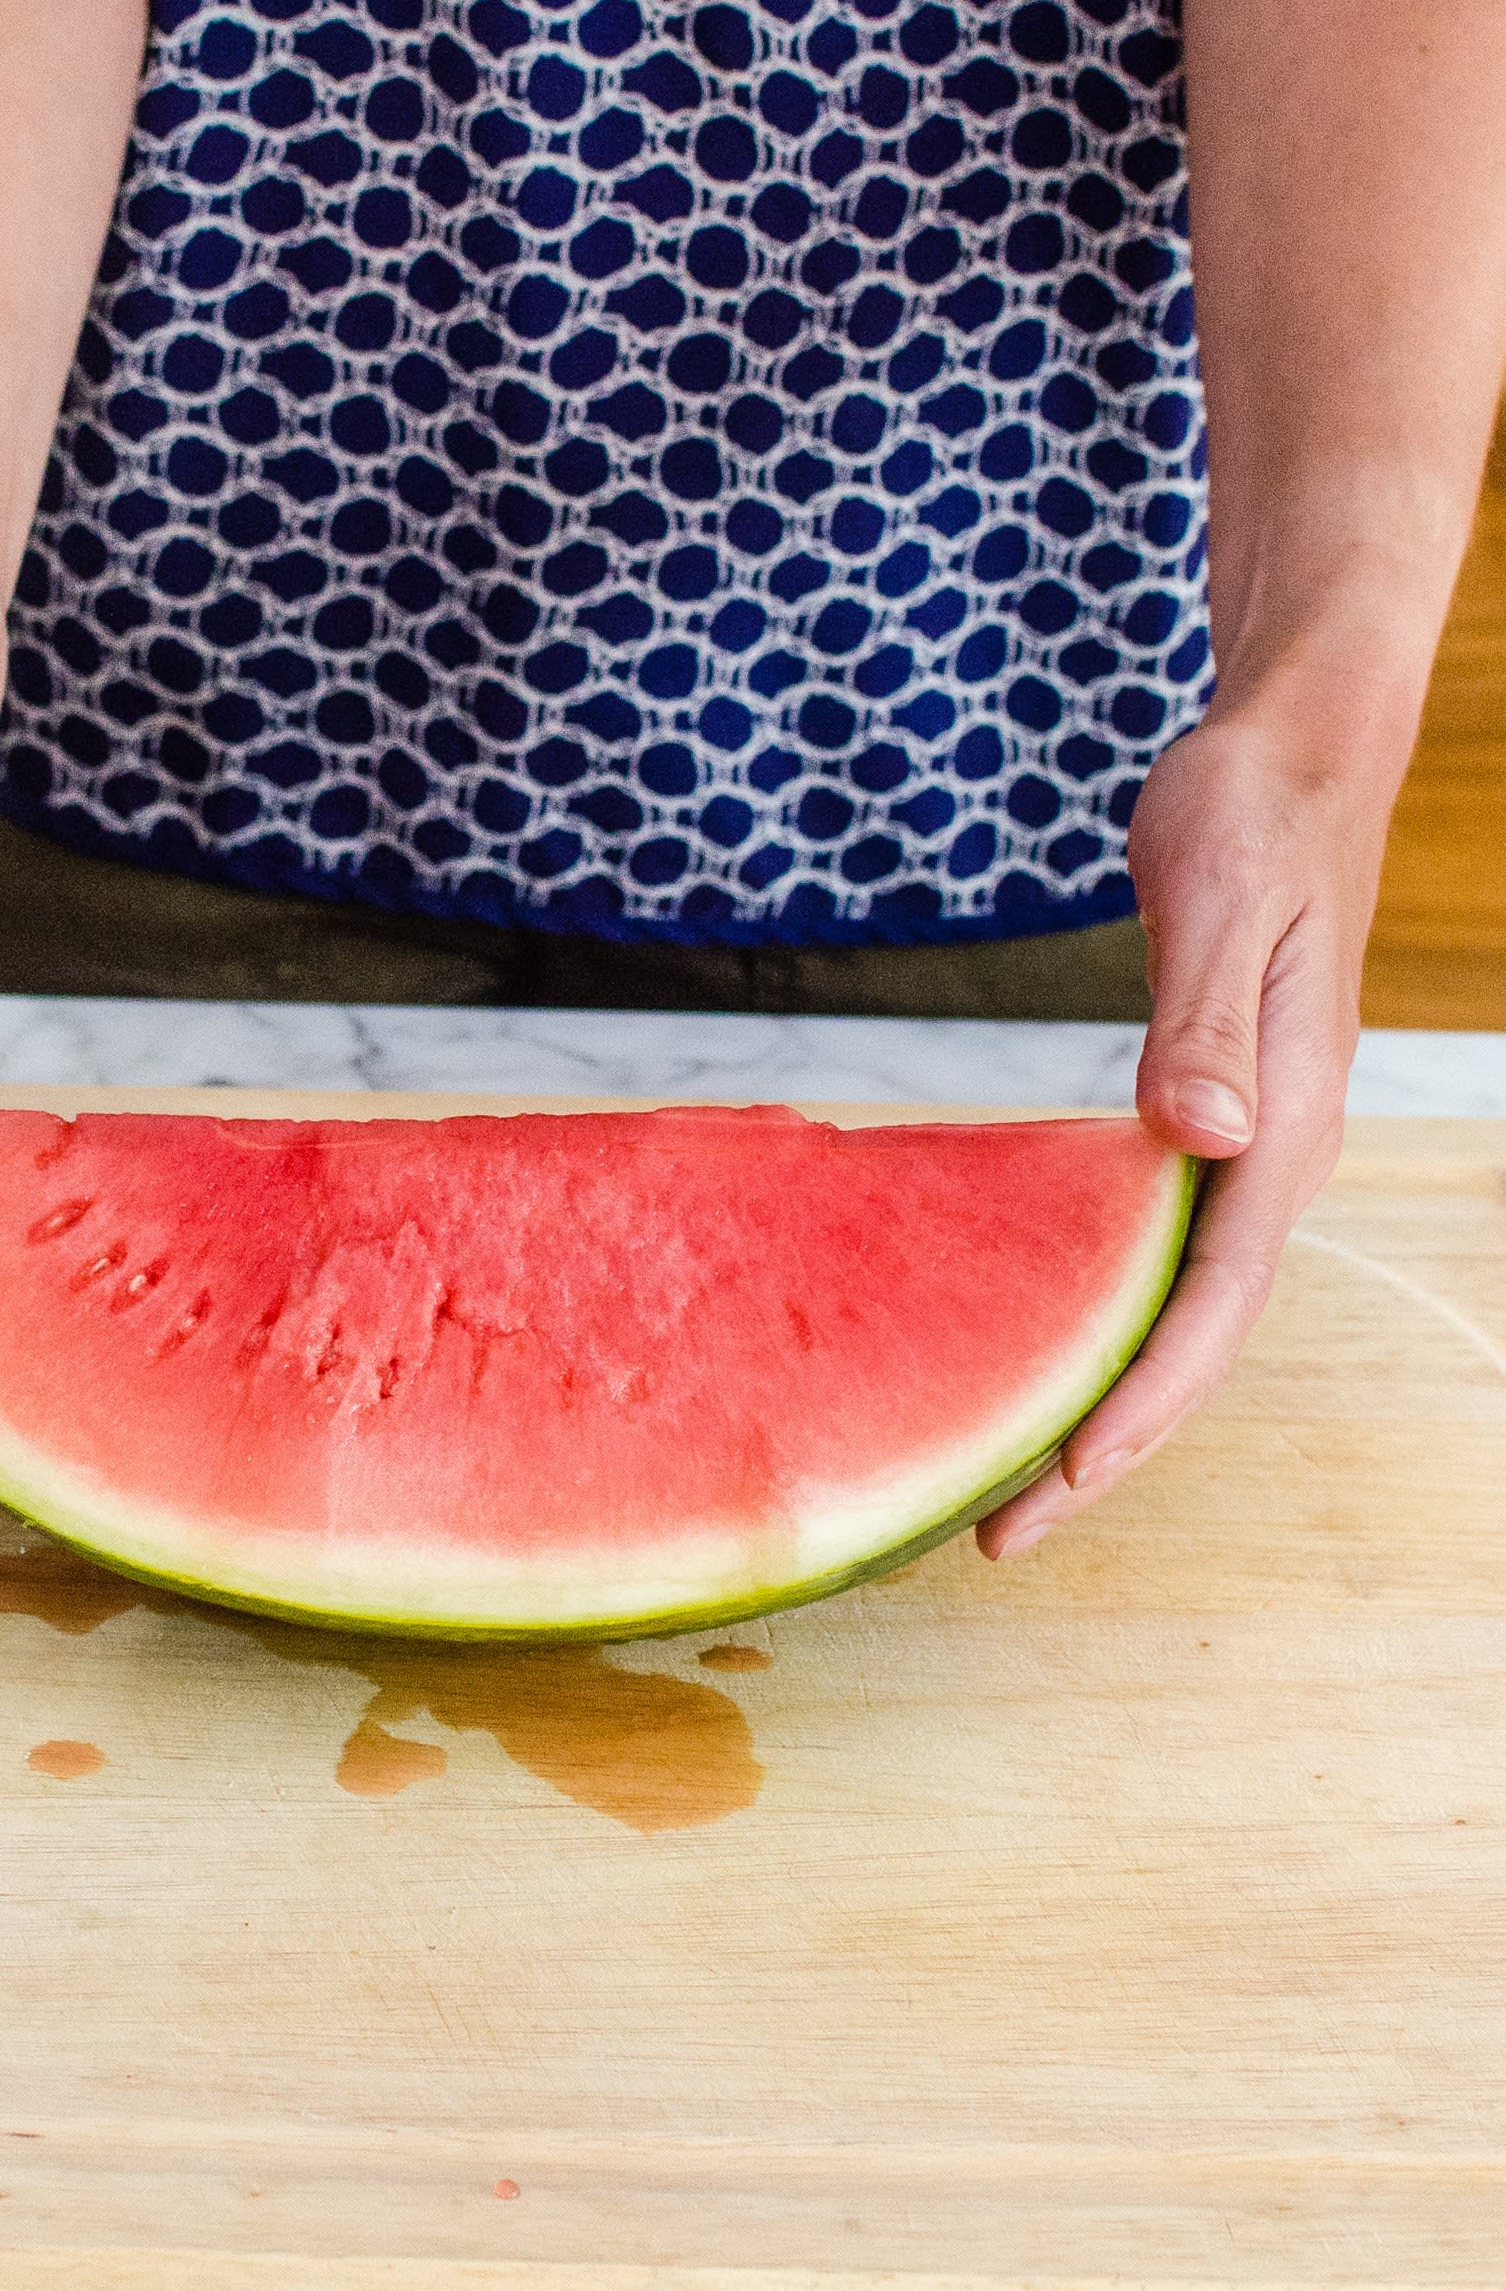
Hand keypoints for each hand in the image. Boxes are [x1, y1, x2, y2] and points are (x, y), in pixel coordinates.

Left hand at [976, 711, 1399, 1558]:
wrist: (1293, 753)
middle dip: (1103, 1449)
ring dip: (1096, 1404)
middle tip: (997, 1537)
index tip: (1060, 1483)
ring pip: (1173, 1313)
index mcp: (1285, 1123)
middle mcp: (1274, 1155)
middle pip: (1193, 1341)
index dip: (1139, 1401)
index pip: (1212, 1300)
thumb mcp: (1218, 897)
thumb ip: (1203, 1020)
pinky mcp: (1207, 1126)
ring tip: (1000, 1488)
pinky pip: (1149, 1257)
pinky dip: (1093, 1325)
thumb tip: (1202, 1138)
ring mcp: (1245, 1146)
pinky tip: (1023, 1356)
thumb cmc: (1251, 812)